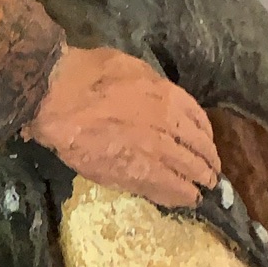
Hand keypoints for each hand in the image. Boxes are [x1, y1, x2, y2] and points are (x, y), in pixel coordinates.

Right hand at [27, 46, 220, 208]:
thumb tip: (161, 98)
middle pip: (198, 151)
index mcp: (168, 97)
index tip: (206, 144)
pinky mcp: (133, 174)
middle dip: (208, 164)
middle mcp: (168, 126)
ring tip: (201, 190)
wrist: (56, 99)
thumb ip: (153, 85)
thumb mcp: (130, 67)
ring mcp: (153, 153)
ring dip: (198, 182)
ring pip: (187, 172)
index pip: (199, 122)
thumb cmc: (87, 74)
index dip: (206, 137)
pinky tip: (186, 200)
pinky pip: (164, 189)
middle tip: (211, 173)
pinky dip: (178, 196)